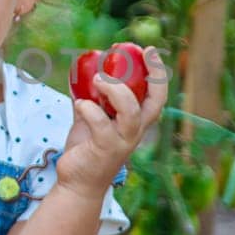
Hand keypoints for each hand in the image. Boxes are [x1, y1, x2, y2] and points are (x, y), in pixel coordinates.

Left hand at [57, 46, 167, 204]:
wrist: (77, 183)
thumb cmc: (87, 151)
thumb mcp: (89, 120)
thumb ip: (89, 100)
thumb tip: (78, 78)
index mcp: (135, 122)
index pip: (157, 96)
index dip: (157, 72)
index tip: (148, 51)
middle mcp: (134, 132)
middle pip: (154, 103)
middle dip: (150, 76)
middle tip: (129, 55)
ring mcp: (122, 142)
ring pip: (131, 113)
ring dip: (116, 91)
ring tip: (99, 78)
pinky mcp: (105, 150)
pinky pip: (101, 126)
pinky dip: (89, 110)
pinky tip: (79, 103)